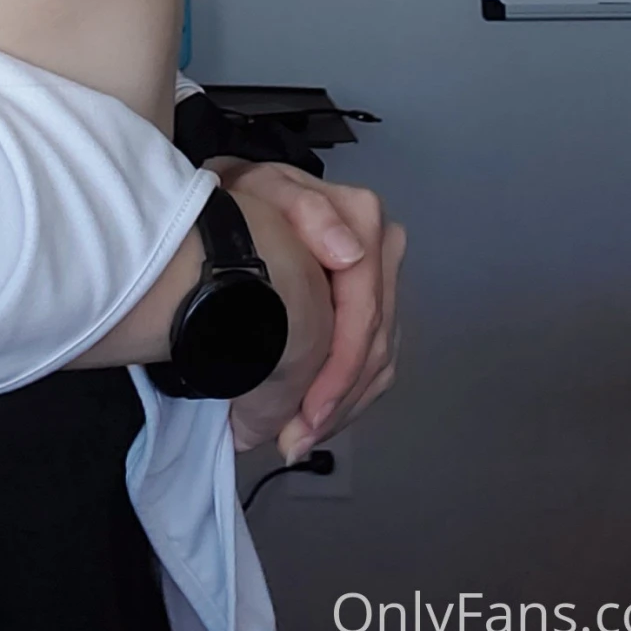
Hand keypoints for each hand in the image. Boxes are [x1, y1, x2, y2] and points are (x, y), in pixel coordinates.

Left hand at [219, 162, 403, 460]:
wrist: (245, 195)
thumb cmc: (251, 196)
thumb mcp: (267, 190)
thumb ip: (307, 212)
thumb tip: (351, 253)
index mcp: (364, 221)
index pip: (365, 312)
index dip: (339, 369)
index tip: (306, 413)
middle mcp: (385, 251)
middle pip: (376, 344)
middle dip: (337, 400)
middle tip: (293, 440)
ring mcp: (384, 281)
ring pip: (380, 361)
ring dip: (342, 407)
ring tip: (298, 439)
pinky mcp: (377, 306)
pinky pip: (377, 362)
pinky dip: (348, 396)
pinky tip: (317, 419)